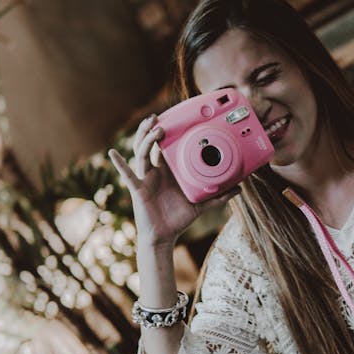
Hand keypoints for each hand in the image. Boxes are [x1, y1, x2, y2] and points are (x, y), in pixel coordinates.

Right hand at [109, 114, 238, 246]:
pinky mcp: (138, 189)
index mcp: (168, 172)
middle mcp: (155, 172)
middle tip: (158, 117)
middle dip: (151, 129)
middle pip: (149, 145)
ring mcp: (145, 178)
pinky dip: (119, 164)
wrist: (164, 236)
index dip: (167, 133)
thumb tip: (240, 189)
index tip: (172, 119)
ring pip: (141, 153)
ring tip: (153, 126)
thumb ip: (219, 196)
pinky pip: (126, 174)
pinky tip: (113, 153)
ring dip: (145, 138)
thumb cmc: (178, 219)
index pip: (165, 147)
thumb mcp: (201, 204)